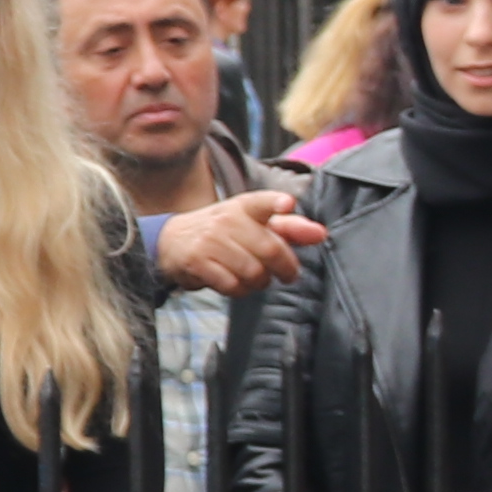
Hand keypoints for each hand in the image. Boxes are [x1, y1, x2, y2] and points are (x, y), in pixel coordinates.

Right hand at [146, 187, 329, 296]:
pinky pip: (232, 285)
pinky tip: (237, 284)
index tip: (287, 204)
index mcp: (244, 206)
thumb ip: (289, 229)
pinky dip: (241, 290)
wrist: (171, 241)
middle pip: (270, 250)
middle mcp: (226, 220)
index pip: (262, 201)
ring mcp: (210, 242)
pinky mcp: (197, 262)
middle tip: (286, 274)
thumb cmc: (223, 232)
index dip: (276, 203)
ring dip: (260, 282)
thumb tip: (321, 234)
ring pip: (253, 271)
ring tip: (256, 278)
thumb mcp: (252, 223)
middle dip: (285, 268)